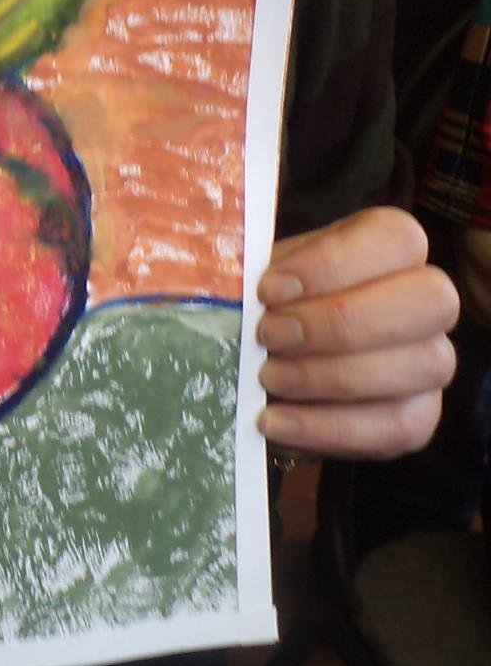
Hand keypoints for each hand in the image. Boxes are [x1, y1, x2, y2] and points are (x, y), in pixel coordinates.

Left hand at [257, 206, 458, 459]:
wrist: (260, 361)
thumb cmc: (263, 303)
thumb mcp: (254, 274)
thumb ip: (251, 271)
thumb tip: (234, 285)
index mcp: (388, 245)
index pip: (395, 237)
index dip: (333, 263)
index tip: (268, 290)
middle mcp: (425, 299)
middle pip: (429, 301)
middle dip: (340, 322)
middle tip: (268, 336)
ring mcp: (431, 360)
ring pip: (420, 366)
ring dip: (331, 376)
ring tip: (267, 378)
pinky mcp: (419, 415)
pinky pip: (398, 426)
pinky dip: (329, 427)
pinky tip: (275, 421)